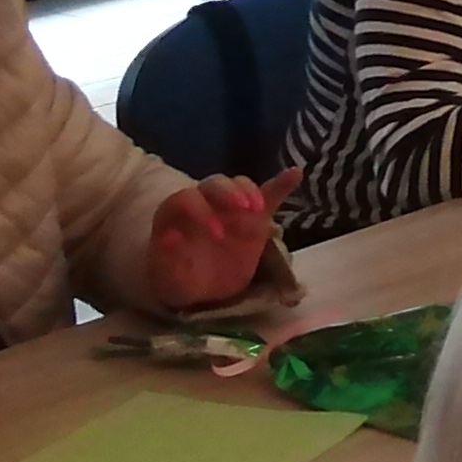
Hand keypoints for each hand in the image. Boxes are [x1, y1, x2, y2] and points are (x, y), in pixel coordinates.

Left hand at [146, 169, 286, 307]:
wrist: (199, 288)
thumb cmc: (179, 280)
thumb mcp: (167, 278)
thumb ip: (165, 259)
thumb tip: (169, 237)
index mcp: (178, 212)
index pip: (187, 198)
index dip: (201, 211)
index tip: (215, 234)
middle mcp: (205, 202)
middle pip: (215, 184)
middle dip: (228, 194)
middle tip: (242, 210)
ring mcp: (231, 208)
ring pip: (240, 186)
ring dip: (251, 193)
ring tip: (258, 210)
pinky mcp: (255, 219)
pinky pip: (269, 196)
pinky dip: (282, 185)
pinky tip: (296, 173)